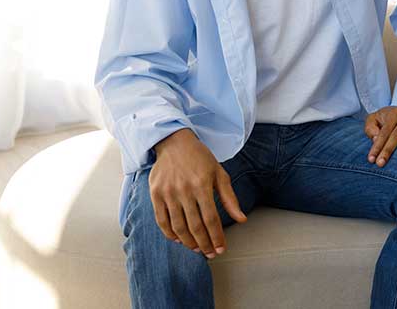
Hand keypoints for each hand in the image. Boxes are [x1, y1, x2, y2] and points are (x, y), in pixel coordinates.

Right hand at [149, 129, 246, 258]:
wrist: (174, 142)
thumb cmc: (200, 158)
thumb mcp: (219, 174)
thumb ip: (230, 198)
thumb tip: (241, 219)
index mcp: (202, 185)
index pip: (211, 219)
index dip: (217, 237)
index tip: (221, 249)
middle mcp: (184, 190)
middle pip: (195, 226)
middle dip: (204, 244)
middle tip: (210, 254)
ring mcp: (168, 193)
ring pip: (178, 226)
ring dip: (188, 242)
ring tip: (197, 249)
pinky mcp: (155, 194)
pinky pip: (161, 220)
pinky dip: (170, 234)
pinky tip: (179, 240)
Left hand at [364, 106, 396, 166]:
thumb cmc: (386, 119)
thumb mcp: (374, 119)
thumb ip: (370, 128)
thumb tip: (376, 139)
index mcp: (392, 114)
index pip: (384, 132)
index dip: (377, 146)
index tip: (371, 159)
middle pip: (396, 135)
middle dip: (388, 150)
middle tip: (381, 163)